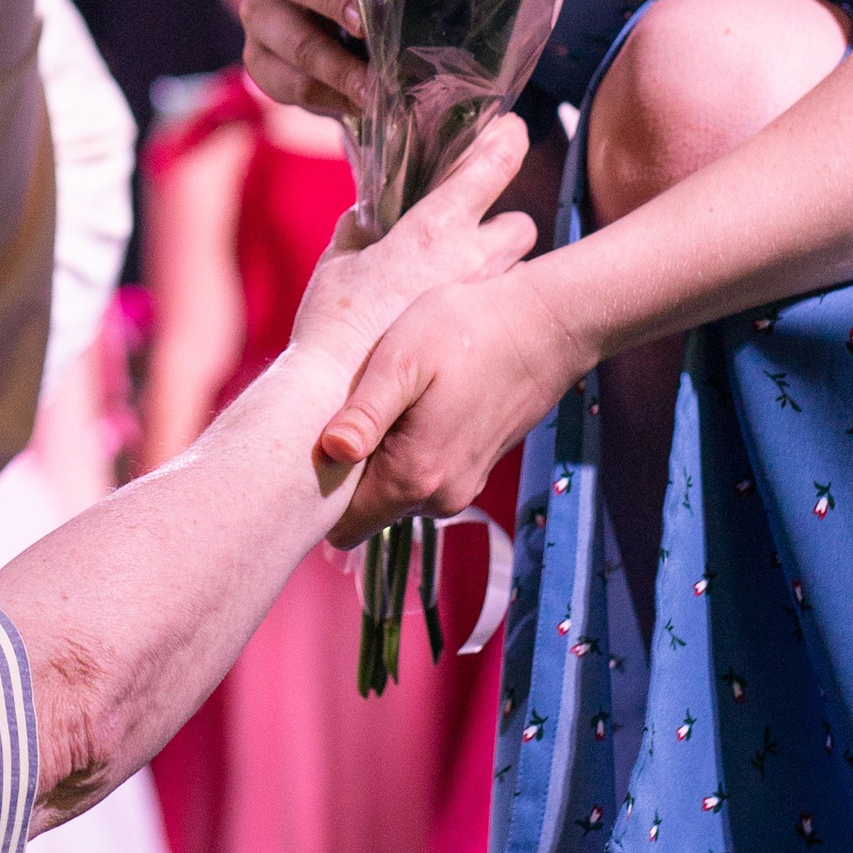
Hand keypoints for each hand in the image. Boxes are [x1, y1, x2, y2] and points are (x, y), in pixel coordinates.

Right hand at [285, 114, 536, 386]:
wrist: (341, 395)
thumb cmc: (333, 325)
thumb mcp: (338, 263)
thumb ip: (358, 231)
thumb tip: (365, 214)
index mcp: (434, 228)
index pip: (489, 166)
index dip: (505, 139)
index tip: (511, 128)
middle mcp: (473, 259)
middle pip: (522, 223)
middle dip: (506, 227)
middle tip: (478, 236)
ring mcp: (487, 301)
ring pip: (521, 269)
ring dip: (504, 268)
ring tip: (472, 281)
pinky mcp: (490, 339)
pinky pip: (506, 311)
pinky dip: (492, 309)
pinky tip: (467, 326)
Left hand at [318, 259, 585, 540]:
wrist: (548, 325)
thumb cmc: (468, 331)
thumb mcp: (403, 362)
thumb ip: (366, 414)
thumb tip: (331, 453)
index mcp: (414, 478)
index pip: (342, 527)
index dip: (316, 496)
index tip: (305, 453)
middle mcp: (438, 499)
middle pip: (364, 511)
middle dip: (344, 475)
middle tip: (338, 413)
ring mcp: (460, 488)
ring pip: (392, 492)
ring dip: (377, 458)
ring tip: (378, 400)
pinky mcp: (472, 469)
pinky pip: (419, 476)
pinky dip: (404, 450)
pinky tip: (409, 403)